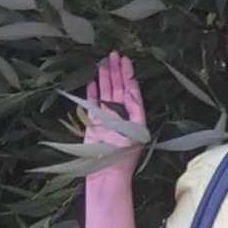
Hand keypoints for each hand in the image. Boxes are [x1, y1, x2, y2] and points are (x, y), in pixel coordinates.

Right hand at [84, 50, 145, 175]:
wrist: (106, 173)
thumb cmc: (123, 155)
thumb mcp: (135, 131)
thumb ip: (134, 110)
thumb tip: (130, 92)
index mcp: (134, 116)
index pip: (131, 91)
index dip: (128, 75)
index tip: (125, 60)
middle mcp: (121, 115)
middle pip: (118, 88)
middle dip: (116, 71)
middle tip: (113, 54)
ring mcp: (106, 118)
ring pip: (105, 93)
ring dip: (104, 78)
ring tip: (103, 62)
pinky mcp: (93, 123)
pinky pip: (92, 103)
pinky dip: (92, 92)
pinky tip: (92, 81)